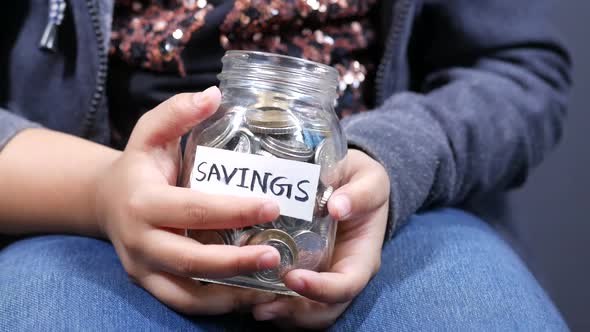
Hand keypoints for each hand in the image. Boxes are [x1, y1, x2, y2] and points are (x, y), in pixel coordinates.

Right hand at [94, 87, 282, 314]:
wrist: (105, 201)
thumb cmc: (138, 165)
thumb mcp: (150, 132)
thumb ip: (177, 112)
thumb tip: (214, 95)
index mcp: (143, 201)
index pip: (194, 209)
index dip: (235, 209)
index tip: (272, 206)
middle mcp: (140, 241)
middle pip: (191, 260)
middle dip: (236, 261)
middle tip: (277, 256)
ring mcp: (142, 268)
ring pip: (187, 295)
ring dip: (231, 295)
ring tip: (270, 286)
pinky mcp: (149, 284)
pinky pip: (184, 303)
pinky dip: (217, 305)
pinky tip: (250, 294)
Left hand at [252, 149, 389, 328]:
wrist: (351, 181)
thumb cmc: (362, 182)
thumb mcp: (370, 181)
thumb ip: (359, 194)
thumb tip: (337, 207)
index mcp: (362, 257)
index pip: (346, 286)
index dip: (321, 290)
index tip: (292, 279)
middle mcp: (343, 274)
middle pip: (324, 310)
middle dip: (294, 312)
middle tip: (262, 306)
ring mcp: (323, 277)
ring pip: (306, 311)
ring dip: (281, 313)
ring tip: (253, 306)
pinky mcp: (304, 272)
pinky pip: (290, 299)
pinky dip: (272, 302)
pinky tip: (249, 294)